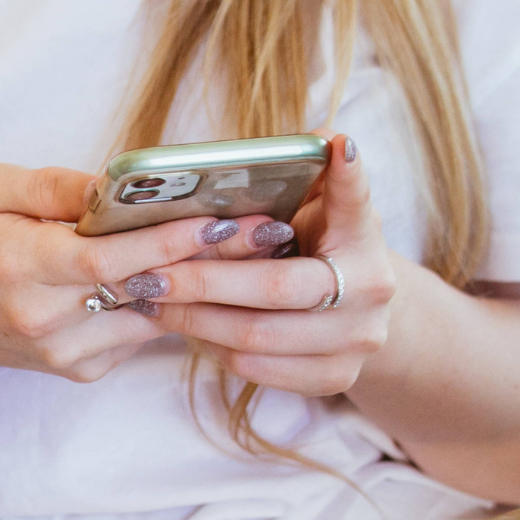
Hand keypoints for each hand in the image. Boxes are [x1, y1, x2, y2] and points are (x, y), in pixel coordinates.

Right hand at [0, 164, 276, 392]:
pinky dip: (164, 304)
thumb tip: (113, 184)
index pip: (106, 260)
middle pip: (143, 290)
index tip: (219, 220)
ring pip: (150, 316)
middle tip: (267, 234)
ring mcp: (66, 354)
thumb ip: (49, 188)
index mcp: (15, 267)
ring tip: (244, 248)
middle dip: (208, 260)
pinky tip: (188, 278)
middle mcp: (44, 319)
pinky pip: (139, 333)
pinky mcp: (82, 371)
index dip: (166, 242)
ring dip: (195, 285)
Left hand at [131, 133, 396, 396]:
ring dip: (195, 320)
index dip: (348, 177)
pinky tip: (185, 326)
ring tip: (152, 301)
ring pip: (257, 337)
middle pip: (276, 289)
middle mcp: (371, 295)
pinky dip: (213, 347)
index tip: (338, 146)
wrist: (358, 314)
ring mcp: (356, 343)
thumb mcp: (322, 207)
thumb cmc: (320, 247)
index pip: (356, 202)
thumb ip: (317, 177)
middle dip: (203, 281)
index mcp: (367, 239)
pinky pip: (257, 368)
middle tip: (148, 273)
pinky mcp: (336, 380)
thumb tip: (328, 140)